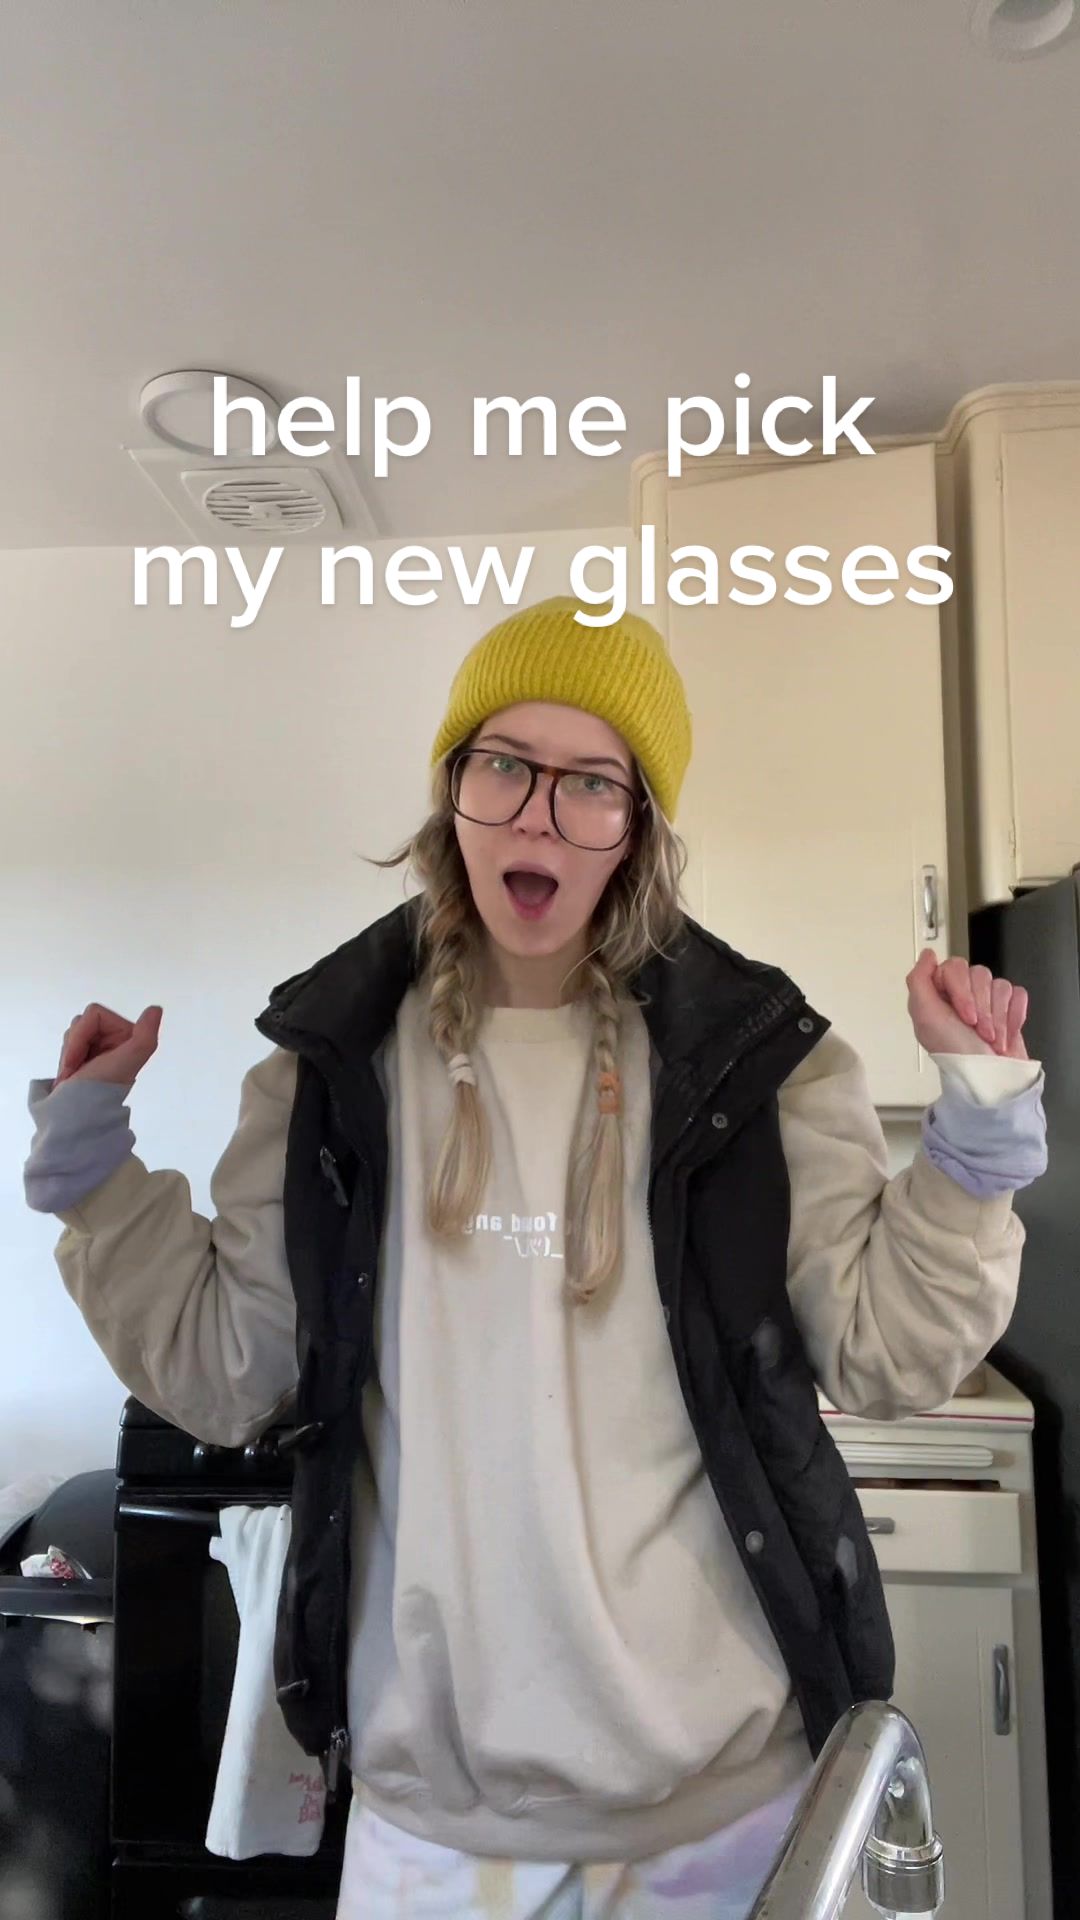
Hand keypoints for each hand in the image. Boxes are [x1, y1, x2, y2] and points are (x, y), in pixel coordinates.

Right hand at [53, 1003, 162, 1088]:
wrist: (75, 1116)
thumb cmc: (99, 1090)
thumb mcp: (127, 1062)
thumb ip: (145, 1037)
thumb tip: (155, 1009)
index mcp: (129, 1036)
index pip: (94, 1014)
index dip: (81, 1034)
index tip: (81, 1060)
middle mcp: (116, 1039)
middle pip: (82, 1021)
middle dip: (73, 1045)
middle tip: (77, 1069)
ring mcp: (99, 1048)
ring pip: (73, 1032)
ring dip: (68, 1054)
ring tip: (75, 1074)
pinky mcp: (85, 1057)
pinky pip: (67, 1044)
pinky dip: (64, 1061)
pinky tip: (71, 1076)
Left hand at [906, 951, 1028, 1059]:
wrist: (990, 1078)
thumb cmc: (956, 1052)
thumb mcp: (926, 1018)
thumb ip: (919, 980)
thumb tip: (928, 954)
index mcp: (939, 993)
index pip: (954, 967)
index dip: (962, 991)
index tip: (965, 1015)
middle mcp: (962, 993)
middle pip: (980, 974)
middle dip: (982, 1007)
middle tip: (978, 1030)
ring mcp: (987, 999)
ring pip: (1000, 985)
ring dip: (997, 1017)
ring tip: (990, 1038)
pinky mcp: (1009, 1006)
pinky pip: (1018, 994)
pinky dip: (1013, 1017)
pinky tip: (1005, 1034)